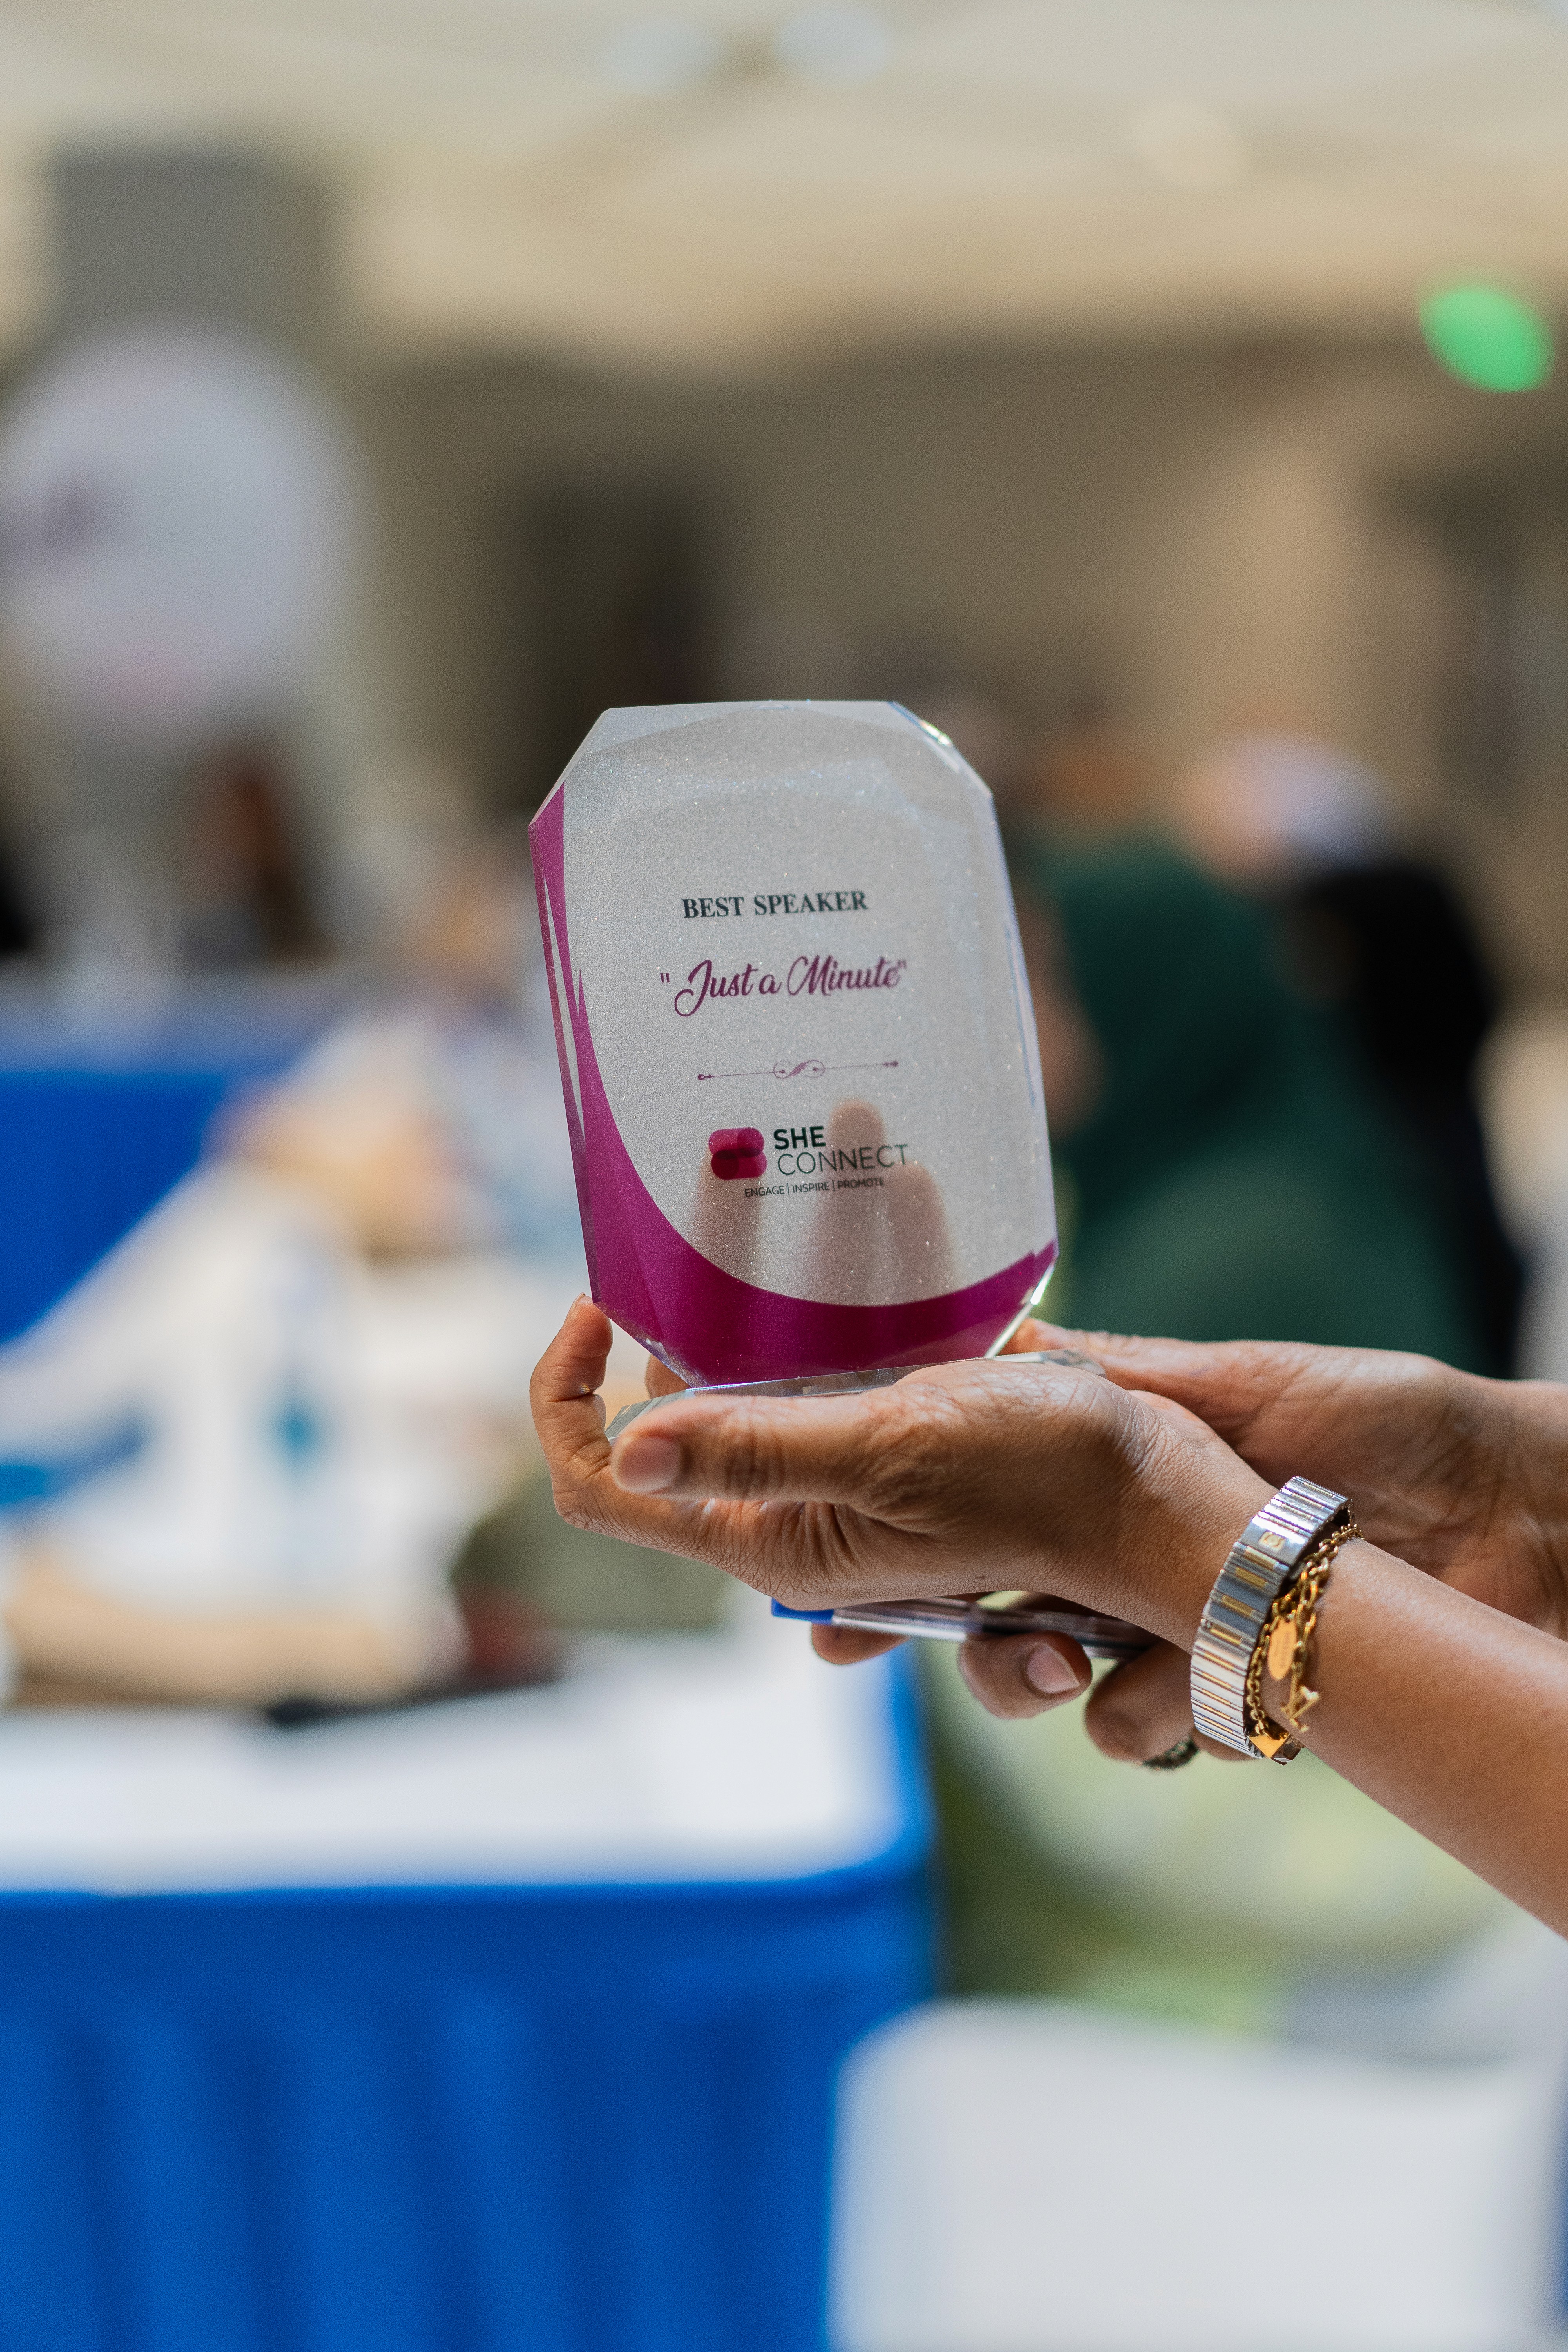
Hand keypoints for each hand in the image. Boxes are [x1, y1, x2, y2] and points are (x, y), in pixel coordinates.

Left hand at [530, 1299, 1269, 1731]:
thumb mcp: (889, 1454)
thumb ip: (760, 1449)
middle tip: (716, 1240)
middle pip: (677, 1419)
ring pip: (758, 1383)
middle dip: (680, 1330)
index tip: (597, 1306)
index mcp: (770, 1534)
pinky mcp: (906, 1438)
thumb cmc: (1036, 1480)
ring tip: (785, 1220)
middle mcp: (796, 1511)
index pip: (604, 1485)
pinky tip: (878, 1241)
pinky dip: (842, 1310)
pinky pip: (838, 1369)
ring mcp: (851, 1476)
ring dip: (763, 1308)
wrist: (1167, 1490)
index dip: (566, 1400)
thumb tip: (628, 1449)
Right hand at [986, 1319, 1567, 1762]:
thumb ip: (1130, 1376)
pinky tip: (1256, 1671)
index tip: (887, 1568)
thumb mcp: (1250, 1379)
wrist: (1513, 1508)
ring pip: (1082, 1696)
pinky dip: (1195, 1712)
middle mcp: (1139, 1563)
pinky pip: (1176, 1731)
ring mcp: (1192, 1633)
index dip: (934, 1546)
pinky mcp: (1252, 1694)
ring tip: (1140, 1652)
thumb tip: (1012, 1346)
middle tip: (993, 1651)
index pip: (996, 1513)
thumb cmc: (1390, 1420)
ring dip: (1090, 1686)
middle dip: (986, 1650)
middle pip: (1011, 1626)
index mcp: (1124, 1478)